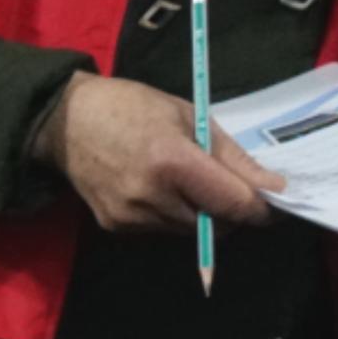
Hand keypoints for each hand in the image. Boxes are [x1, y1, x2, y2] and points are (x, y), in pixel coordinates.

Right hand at [33, 74, 287, 232]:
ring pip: (191, 232)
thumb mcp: (189, 116)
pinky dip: (173, 216)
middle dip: (231, 210)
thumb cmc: (130, 107)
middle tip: (225, 185)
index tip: (271, 199)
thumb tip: (273, 187)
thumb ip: (232, 157)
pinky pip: (162, 231)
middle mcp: (151, 197)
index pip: (235, 203)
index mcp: (172, 161)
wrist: (64, 122)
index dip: (261, 206)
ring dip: (202, 214)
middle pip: (217, 224)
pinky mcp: (116, 227)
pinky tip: (158, 190)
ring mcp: (131, 216)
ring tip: (186, 183)